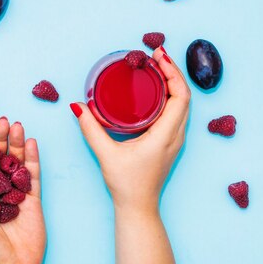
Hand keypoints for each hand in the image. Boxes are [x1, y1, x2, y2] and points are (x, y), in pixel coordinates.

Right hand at [71, 47, 190, 212]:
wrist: (138, 207)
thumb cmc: (126, 184)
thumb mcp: (106, 154)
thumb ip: (90, 129)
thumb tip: (78, 106)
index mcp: (166, 135)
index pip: (180, 95)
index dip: (172, 72)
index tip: (158, 56)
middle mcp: (176, 135)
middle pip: (184, 95)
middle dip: (172, 71)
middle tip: (154, 56)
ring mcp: (175, 139)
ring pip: (182, 104)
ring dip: (172, 83)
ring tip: (155, 68)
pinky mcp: (170, 143)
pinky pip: (176, 112)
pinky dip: (169, 95)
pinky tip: (154, 91)